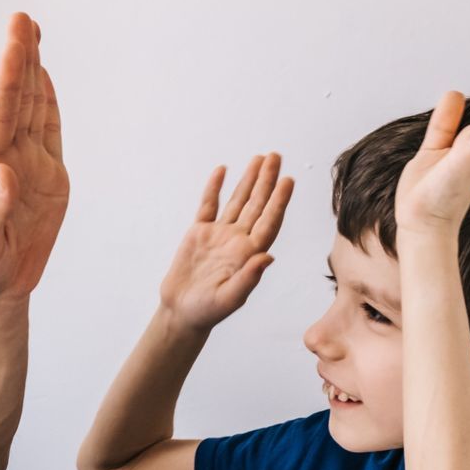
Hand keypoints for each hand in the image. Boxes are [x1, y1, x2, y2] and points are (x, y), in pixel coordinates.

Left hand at [0, 13, 69, 314]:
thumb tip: (3, 173)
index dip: (8, 75)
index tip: (13, 41)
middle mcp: (6, 160)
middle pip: (14, 100)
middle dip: (19, 58)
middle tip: (21, 18)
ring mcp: (26, 166)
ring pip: (29, 108)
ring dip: (29, 70)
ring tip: (29, 32)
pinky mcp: (45, 179)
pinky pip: (46, 132)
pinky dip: (45, 102)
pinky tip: (41, 77)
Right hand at [158, 152, 292, 331]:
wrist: (181, 312)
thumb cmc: (207, 311)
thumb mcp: (229, 299)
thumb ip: (248, 279)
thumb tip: (267, 258)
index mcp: (248, 254)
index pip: (268, 222)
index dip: (278, 201)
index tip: (287, 181)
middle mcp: (237, 241)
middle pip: (256, 205)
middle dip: (267, 180)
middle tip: (276, 157)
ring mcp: (219, 235)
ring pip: (237, 200)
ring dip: (249, 180)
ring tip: (260, 159)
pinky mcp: (199, 233)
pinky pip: (209, 205)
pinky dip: (214, 188)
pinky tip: (222, 170)